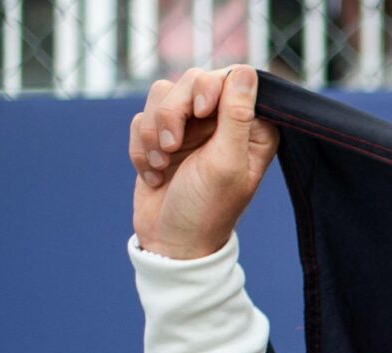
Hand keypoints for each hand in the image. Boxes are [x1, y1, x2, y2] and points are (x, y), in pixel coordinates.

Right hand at [129, 65, 276, 260]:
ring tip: (161, 164)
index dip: (210, 87)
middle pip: (191, 80)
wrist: (171, 242)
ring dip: (153, 132)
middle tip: (172, 146)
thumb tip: (246, 70)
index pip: (231, 77)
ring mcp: (190, 129)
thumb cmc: (207, 209)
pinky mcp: (162, 137)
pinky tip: (153, 174)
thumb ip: (236, 116)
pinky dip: (141, 147)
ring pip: (161, 95)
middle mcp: (222, 123)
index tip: (203, 111)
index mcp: (251, 129)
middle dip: (173, 112)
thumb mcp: (225, 163)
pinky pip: (140, 118)